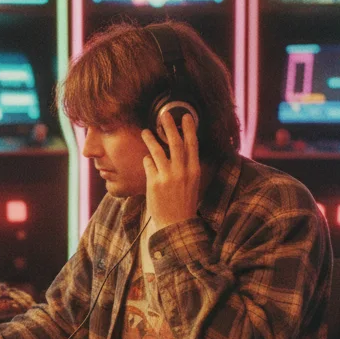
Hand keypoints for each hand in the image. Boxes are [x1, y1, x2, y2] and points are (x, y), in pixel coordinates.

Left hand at [142, 112, 200, 227]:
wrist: (175, 224)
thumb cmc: (183, 202)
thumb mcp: (191, 183)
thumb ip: (186, 166)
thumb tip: (181, 147)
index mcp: (194, 171)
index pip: (192, 145)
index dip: (189, 129)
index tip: (185, 116)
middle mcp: (182, 172)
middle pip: (175, 143)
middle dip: (169, 126)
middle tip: (164, 114)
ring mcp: (167, 177)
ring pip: (157, 151)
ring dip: (150, 139)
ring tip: (145, 131)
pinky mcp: (154, 183)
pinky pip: (148, 164)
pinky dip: (147, 160)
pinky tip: (147, 160)